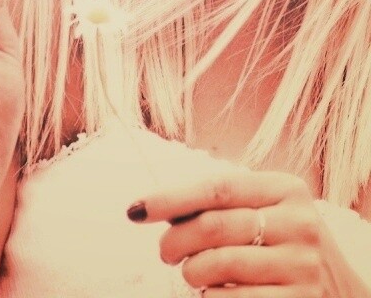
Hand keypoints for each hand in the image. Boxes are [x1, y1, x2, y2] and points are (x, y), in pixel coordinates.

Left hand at [127, 169, 325, 296]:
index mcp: (286, 189)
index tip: (138, 209)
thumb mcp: (268, 212)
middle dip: (175, 240)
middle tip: (165, 252)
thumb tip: (160, 207)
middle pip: (214, 226)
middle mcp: (298, 223)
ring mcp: (301, 265)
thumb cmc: (285, 244)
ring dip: (192, 271)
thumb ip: (225, 205)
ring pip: (219, 264)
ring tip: (192, 272)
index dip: (173, 198)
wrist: (339, 292)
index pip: (218, 188)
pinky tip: (214, 292)